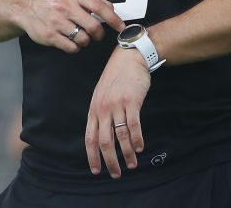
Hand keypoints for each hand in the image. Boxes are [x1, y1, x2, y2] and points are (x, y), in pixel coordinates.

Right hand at [15, 0, 124, 52]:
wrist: (28, 9)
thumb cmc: (56, 3)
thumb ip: (93, 1)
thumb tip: (112, 9)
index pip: (100, 7)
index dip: (113, 19)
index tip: (121, 28)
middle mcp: (67, 8)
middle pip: (94, 27)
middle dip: (98, 35)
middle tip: (96, 35)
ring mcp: (57, 22)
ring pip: (83, 39)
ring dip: (85, 41)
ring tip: (80, 37)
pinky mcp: (50, 36)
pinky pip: (71, 48)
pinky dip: (75, 48)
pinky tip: (70, 41)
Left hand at [85, 46, 149, 178]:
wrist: (128, 58)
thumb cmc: (116, 78)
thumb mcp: (101, 95)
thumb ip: (100, 114)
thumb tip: (101, 136)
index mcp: (94, 110)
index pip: (90, 138)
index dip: (93, 156)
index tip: (97, 171)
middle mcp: (103, 109)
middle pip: (104, 141)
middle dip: (110, 161)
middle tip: (116, 173)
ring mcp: (117, 105)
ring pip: (120, 136)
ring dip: (127, 153)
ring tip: (132, 164)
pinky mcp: (131, 101)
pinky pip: (133, 125)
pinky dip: (137, 139)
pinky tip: (140, 148)